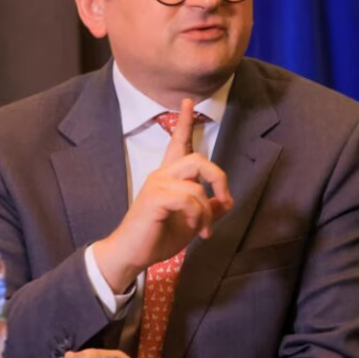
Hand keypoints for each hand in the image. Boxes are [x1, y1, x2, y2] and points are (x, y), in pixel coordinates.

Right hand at [93, 98, 233, 291]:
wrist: (132, 255)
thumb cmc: (156, 238)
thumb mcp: (191, 224)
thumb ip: (209, 210)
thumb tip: (227, 201)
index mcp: (168, 178)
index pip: (177, 144)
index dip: (185, 123)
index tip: (189, 101)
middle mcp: (161, 175)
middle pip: (198, 158)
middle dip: (218, 178)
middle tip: (224, 201)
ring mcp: (157, 185)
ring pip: (196, 184)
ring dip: (207, 212)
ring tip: (203, 230)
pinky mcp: (155, 198)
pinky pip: (189, 199)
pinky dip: (199, 217)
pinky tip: (195, 230)